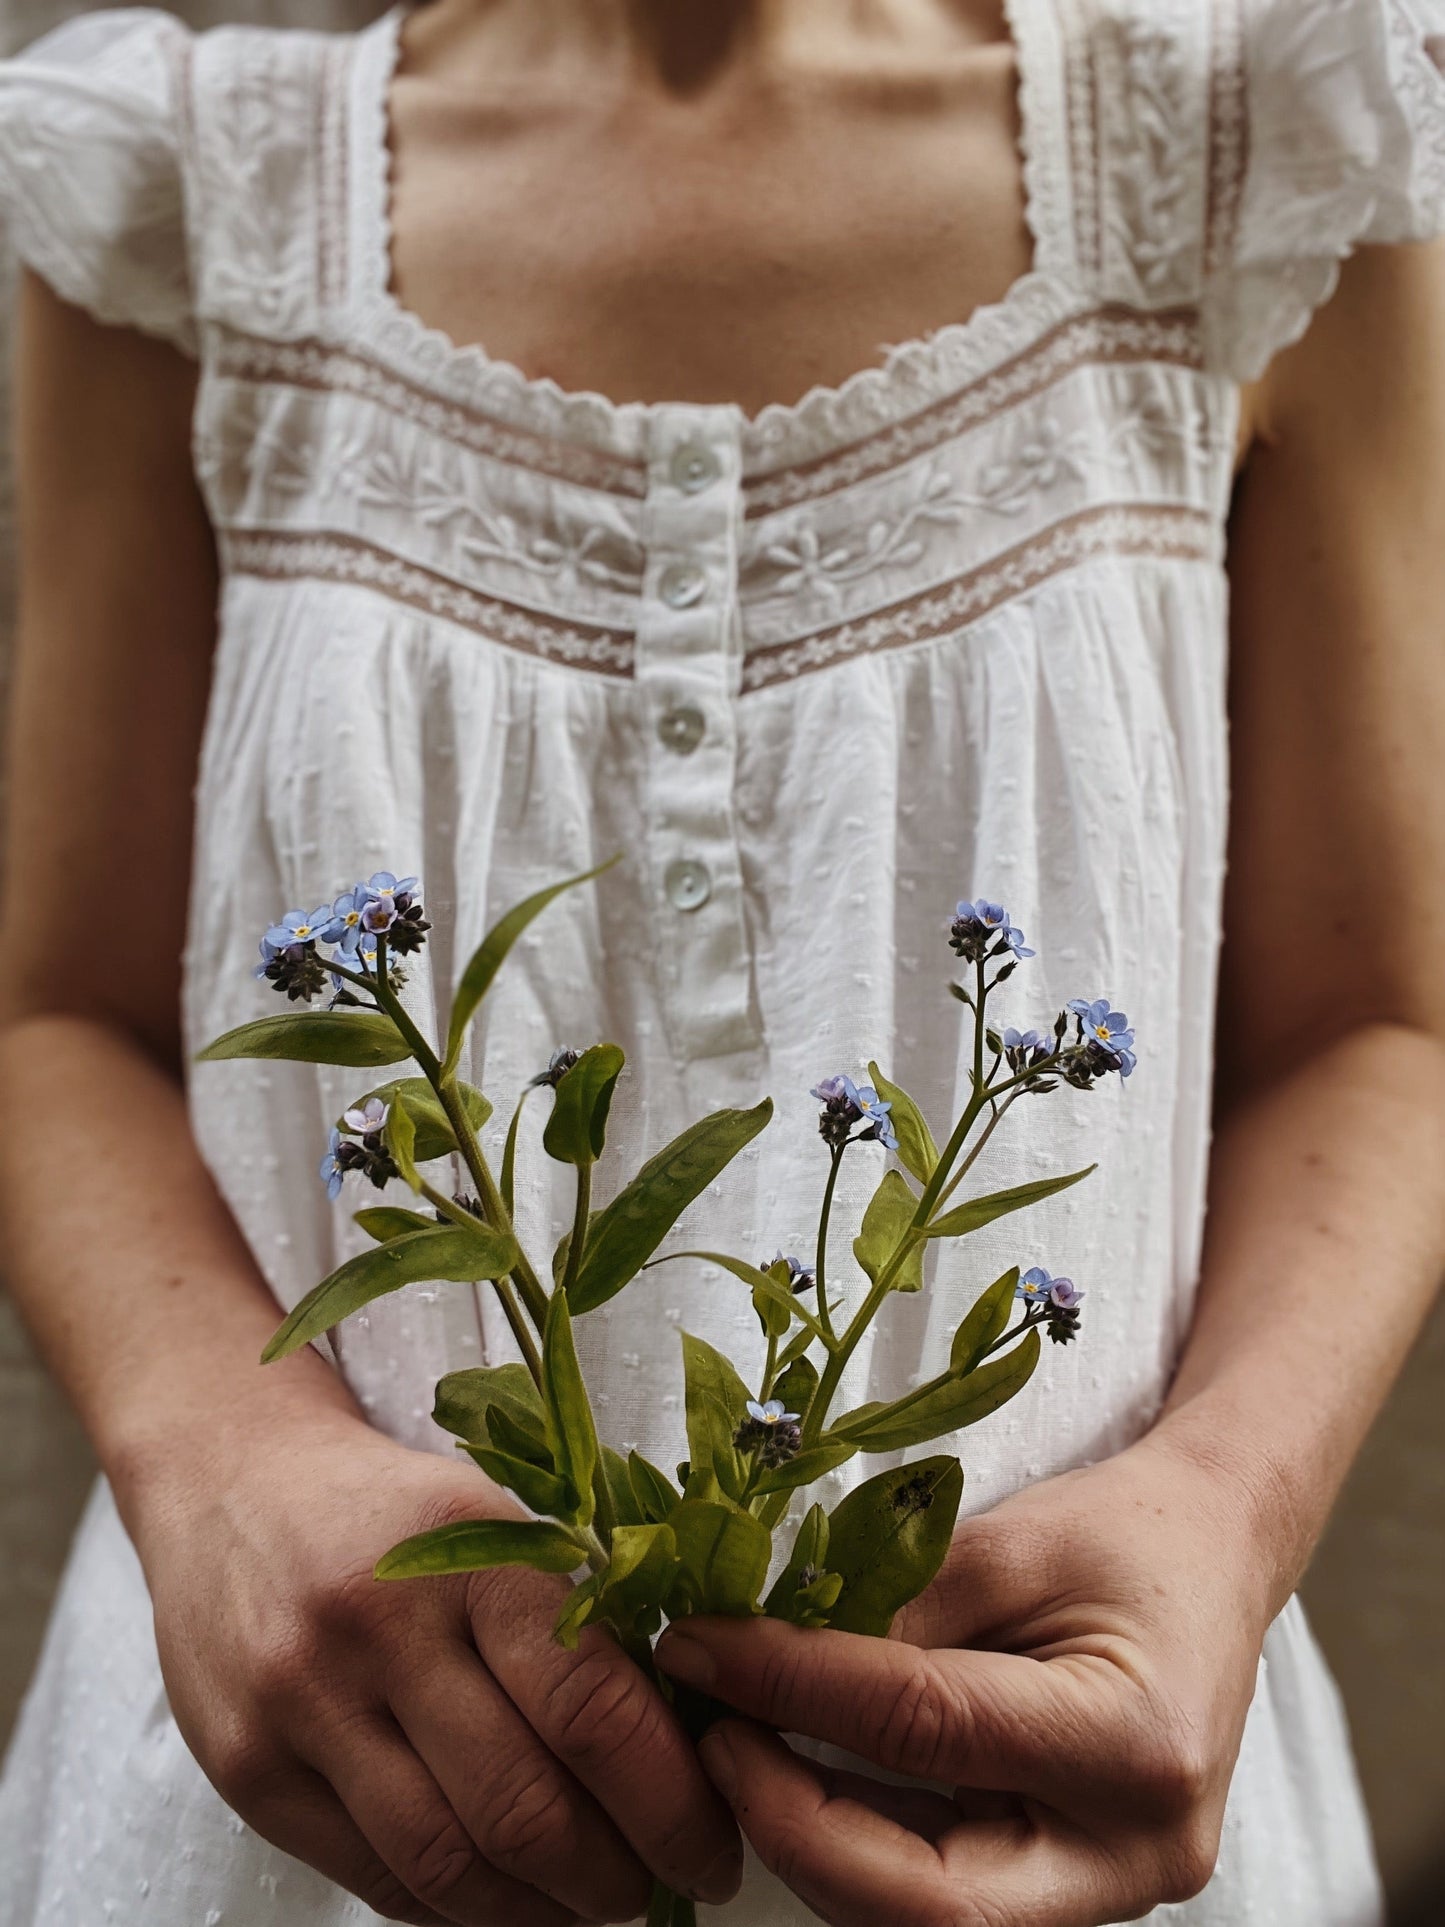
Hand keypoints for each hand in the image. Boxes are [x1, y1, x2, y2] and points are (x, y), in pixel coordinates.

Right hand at [132, 1408, 742, 1925]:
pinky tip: (504, 1898)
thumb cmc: (387, 1508)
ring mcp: (305, 1705)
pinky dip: (458, 1909)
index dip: (669, 1798)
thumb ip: (576, 1622)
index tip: (710, 1841)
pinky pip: (376, 1879)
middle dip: (615, 1874)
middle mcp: (380, 1630)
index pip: (590, 1707)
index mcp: (468, 1556)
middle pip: (524, 1806)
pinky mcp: (250, 1769)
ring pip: (449, 1863)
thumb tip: (680, 1747)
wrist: (231, 1478)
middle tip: (660, 1884)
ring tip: (588, 1902)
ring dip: (541, 1910)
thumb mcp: (494, 1522)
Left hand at [655, 1427, 1277, 1926]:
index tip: (701, 1648)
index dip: (793, 1688)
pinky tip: (804, 1775)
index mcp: (1132, 1744)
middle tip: (714, 1741)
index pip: (924, 1731)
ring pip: (928, 1920)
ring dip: (817, 1845)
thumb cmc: (1128, 1534)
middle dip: (797, 1828)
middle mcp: (1133, 1852)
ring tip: (744, 1748)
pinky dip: (861, 1848)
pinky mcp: (1073, 1892)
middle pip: (933, 1904)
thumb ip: (888, 1608)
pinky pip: (945, 1897)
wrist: (1216, 1559)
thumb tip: (750, 1651)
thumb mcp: (1003, 1543)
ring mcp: (1111, 1890)